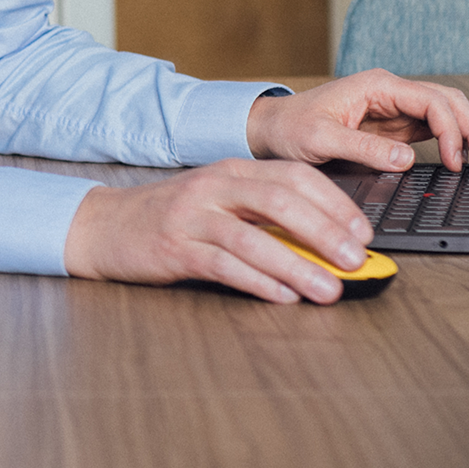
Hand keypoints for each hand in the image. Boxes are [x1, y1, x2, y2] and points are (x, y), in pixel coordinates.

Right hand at [63, 160, 375, 303]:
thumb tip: (324, 245)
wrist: (104, 226)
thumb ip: (263, 215)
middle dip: (325, 231)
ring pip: (254, 236)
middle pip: (280, 201)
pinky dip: (259, 281)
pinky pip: (224, 264)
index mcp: (232, 170)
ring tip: (329, 289)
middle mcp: (214, 186)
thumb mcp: (219, 202)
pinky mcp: (174, 248)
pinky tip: (283, 296)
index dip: (335, 204)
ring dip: (298, 265)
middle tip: (356, 260)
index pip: (295, 176)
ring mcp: (192, 216)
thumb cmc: (170, 218)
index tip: (364, 233)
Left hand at [244, 70, 468, 173]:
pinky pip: (433, 130)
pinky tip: (466, 160)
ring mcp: (395, 108)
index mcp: (378, 86)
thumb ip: (365, 148)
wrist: (271, 129)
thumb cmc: (291, 127)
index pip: (431, 101)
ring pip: (446, 114)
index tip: (456, 162)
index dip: (451, 131)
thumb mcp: (321, 139)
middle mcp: (391, 92)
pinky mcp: (394, 126)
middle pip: (448, 102)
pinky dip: (454, 143)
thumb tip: (408, 159)